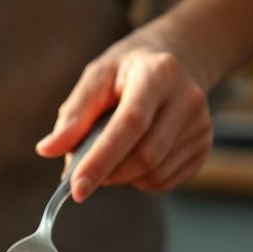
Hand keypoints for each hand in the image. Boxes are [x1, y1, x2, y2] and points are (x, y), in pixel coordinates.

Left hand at [36, 37, 212, 201]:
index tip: (76, 188)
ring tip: (110, 154)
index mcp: (157, 75)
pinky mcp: (205, 146)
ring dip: (122, 176)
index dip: (101, 159)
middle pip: (145, 155)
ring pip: (156, 172)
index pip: (130, 124)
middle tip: (83, 171)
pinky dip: (140, 180)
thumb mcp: (95, 79)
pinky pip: (167, 180)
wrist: (172, 63)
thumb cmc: (123, 73)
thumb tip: (47, 150)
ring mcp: (202, 124)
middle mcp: (188, 99)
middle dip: (107, 172)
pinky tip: (132, 158)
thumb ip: (73, 115)